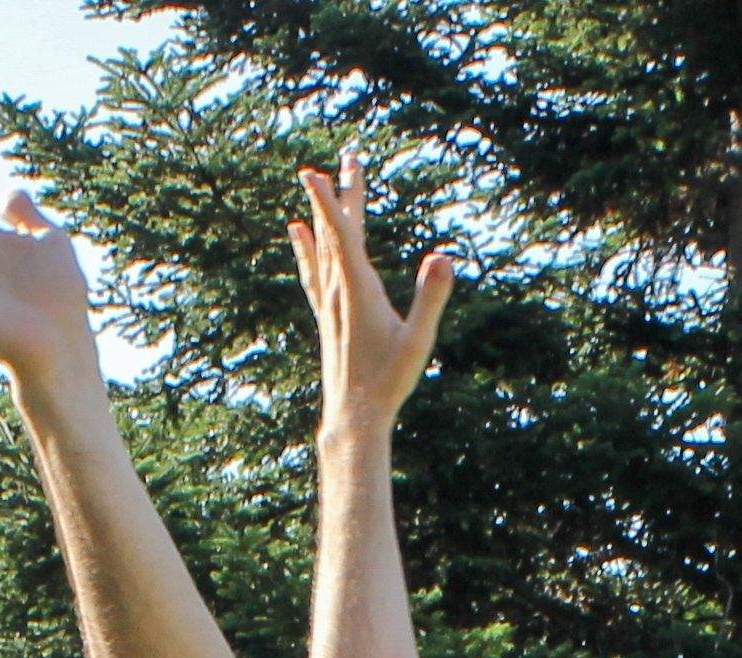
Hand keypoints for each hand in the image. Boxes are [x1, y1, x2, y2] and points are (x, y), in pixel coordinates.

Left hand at [296, 145, 453, 428]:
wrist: (354, 416)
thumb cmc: (388, 381)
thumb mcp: (417, 340)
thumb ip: (430, 298)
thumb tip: (443, 259)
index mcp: (358, 289)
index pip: (341, 234)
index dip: (329, 201)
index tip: (314, 172)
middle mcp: (338, 290)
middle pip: (336, 231)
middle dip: (341, 191)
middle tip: (347, 156)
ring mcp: (329, 302)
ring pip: (323, 247)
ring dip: (323, 212)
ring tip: (319, 182)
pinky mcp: (327, 314)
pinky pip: (312, 269)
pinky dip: (306, 245)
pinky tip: (298, 233)